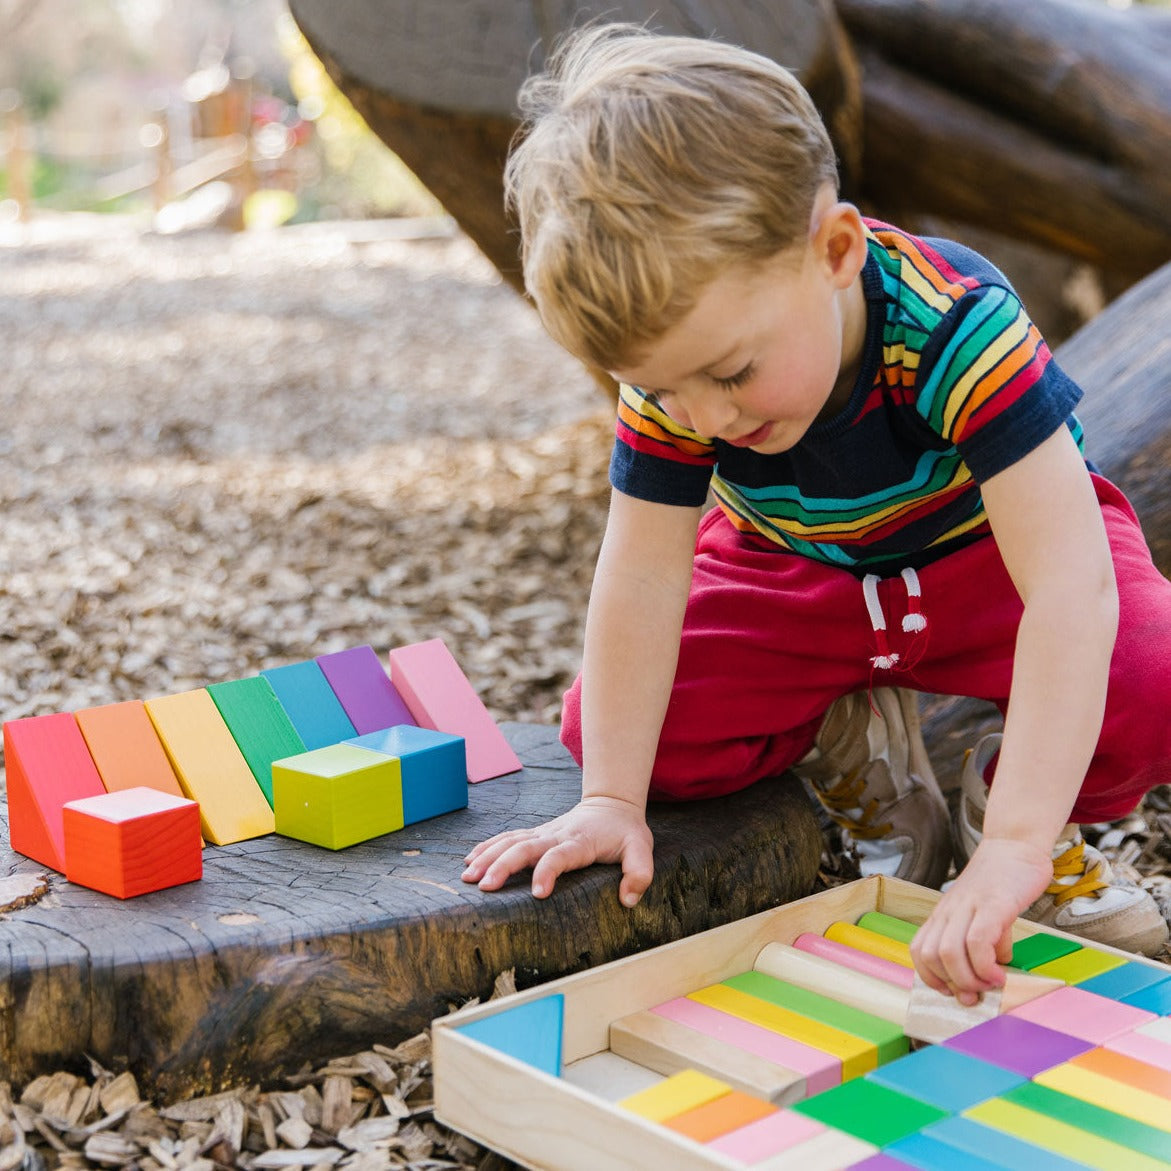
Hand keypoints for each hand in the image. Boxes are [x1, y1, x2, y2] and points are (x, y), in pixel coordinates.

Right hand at [461, 795, 654, 906]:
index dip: (547, 872)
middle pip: (524, 847)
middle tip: (485, 887)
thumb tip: (627, 900)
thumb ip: (639, 873)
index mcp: (579, 842)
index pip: (559, 856)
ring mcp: (542, 833)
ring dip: (488, 857)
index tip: (537, 893)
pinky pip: (507, 837)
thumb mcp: (641, 849)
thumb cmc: (625, 833)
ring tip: (468, 877)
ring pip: (510, 841)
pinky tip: (470, 860)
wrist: (611, 805)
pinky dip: (487, 847)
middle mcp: (555, 835)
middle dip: (503, 866)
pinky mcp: (535, 834)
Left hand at [910, 836, 1052, 1004]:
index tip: (955, 991)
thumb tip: (992, 969)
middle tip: (977, 995)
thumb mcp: (983, 914)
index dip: (932, 978)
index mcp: (943, 914)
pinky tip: (1001, 973)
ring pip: (948, 952)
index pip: (919, 951)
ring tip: (991, 984)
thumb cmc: (1000, 883)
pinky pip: (977, 940)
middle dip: (953, 985)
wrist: (1014, 845)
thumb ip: (982, 940)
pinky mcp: (992, 903)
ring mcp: (968, 905)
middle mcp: (949, 910)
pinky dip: (986, 966)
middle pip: (930, 956)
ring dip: (969, 980)